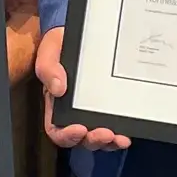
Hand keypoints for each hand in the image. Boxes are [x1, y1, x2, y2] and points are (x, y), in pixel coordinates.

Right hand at [35, 26, 127, 151]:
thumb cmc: (61, 45)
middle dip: (93, 140)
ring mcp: (93, 111)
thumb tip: (58, 89)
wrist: (83, 33)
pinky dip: (120, 132)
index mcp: (56, 104)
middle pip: (81, 138)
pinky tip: (128, 133)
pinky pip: (114, 125)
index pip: (56, 129)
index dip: (66, 136)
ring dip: (109, 142)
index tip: (79, 129)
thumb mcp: (49, 52)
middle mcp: (74, 113)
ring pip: (99, 137)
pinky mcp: (109, 106)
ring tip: (120, 139)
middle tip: (105, 134)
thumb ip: (49, 69)